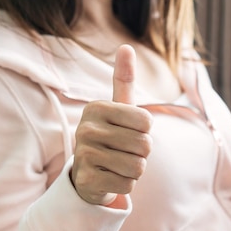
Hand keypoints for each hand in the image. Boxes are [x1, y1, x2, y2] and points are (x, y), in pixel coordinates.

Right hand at [71, 45, 152, 205]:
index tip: (129, 132)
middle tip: (123, 151)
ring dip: (135, 170)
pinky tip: (110, 178)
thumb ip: (124, 79)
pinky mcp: (87, 180)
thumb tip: (126, 46)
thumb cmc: (111, 135)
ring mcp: (84, 155)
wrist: (88, 173)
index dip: (146, 132)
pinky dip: (125, 184)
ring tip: (118, 164)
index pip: (147, 122)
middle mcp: (86, 129)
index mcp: (97, 108)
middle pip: (144, 145)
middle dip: (141, 153)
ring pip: (137, 166)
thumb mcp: (118, 108)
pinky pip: (127, 184)